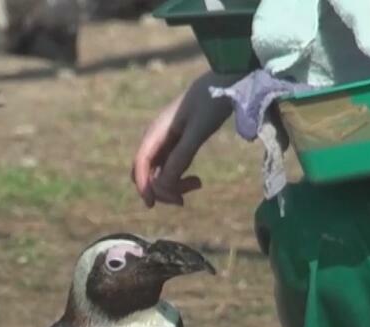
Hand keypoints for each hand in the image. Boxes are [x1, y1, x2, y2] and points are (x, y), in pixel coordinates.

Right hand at [131, 71, 238, 207]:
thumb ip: (181, 156)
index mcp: (157, 130)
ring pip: (158, 173)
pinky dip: (179, 178)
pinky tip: (197, 180)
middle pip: (145, 172)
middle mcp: (156, 137)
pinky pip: (171, 168)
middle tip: (184, 199)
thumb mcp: (199, 130)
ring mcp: (166, 141)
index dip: (143, 185)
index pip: (141, 163)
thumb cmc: (213, 101)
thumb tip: (163, 184)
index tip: (152, 204)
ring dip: (172, 185)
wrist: (228, 79)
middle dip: (160, 188)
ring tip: (198, 184)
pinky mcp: (177, 144)